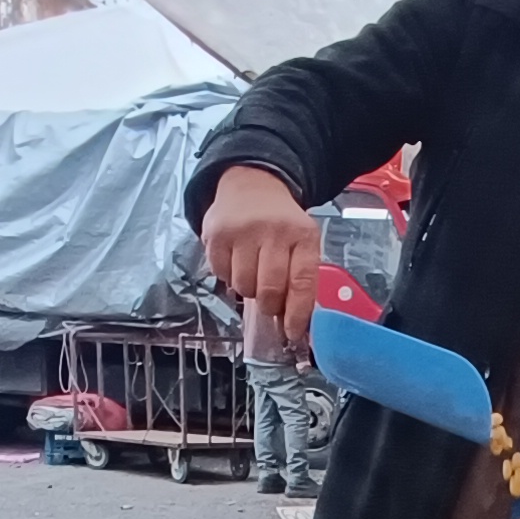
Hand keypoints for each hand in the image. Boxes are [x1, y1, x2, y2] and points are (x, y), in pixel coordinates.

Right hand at [201, 165, 322, 352]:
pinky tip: (236, 260)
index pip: (302, 283)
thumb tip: (293, 325)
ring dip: (248, 289)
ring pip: (243, 286)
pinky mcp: (216, 234)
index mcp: (303, 235)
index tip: (293, 334)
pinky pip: (221, 274)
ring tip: (252, 273)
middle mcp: (274, 231)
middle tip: (269, 302)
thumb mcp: (301, 242)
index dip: (297, 314)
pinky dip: (228, 276)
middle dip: (270, 305)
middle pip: (269, 289)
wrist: (252, 185)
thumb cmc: (281, 223)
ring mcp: (243, 231)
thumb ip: (299, 279)